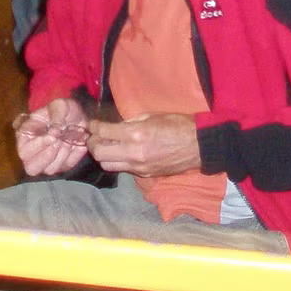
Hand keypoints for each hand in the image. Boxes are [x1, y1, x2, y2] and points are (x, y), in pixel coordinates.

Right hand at [13, 96, 89, 175]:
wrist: (78, 115)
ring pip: (49, 170)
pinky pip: (66, 167)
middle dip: (47, 156)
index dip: (38, 146)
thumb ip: (56, 115)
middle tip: (58, 141)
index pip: (24, 151)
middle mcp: (32, 152)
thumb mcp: (60, 105)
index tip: (53, 135)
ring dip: (62, 154)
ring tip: (68, 139)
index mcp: (25, 136)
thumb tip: (55, 131)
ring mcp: (46, 161)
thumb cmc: (62, 109)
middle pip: (31, 168)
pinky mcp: (61, 166)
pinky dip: (73, 155)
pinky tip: (77, 143)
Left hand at [86, 112, 201, 178]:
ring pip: (108, 166)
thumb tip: (114, 126)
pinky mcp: (145, 175)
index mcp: (135, 134)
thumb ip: (130, 122)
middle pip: (99, 154)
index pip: (103, 133)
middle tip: (94, 136)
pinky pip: (124, 169)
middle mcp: (134, 153)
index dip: (93, 127)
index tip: (92, 124)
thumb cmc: (177, 125)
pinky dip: (118, 161)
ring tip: (106, 146)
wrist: (198, 146)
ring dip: (103, 155)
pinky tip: (122, 153)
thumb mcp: (151, 116)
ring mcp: (139, 167)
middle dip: (92, 144)